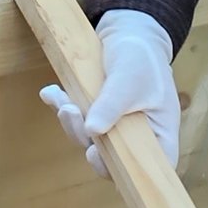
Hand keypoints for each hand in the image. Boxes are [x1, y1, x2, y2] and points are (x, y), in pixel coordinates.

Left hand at [40, 9, 178, 176]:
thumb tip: (92, 131)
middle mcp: (136, 138)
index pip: (149, 168)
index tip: (96, 155)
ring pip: (88, 139)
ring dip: (71, 120)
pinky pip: (78, 120)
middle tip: (70, 112)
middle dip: (84, 138)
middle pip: (110, 157)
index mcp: (157, 134)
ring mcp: (114, 129)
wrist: (130, 34)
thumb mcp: (129, 78)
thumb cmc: (141, 58)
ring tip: (59, 98)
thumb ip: (113, 103)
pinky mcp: (96, 116)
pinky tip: (50, 93)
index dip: (124, 172)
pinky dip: (62, 106)